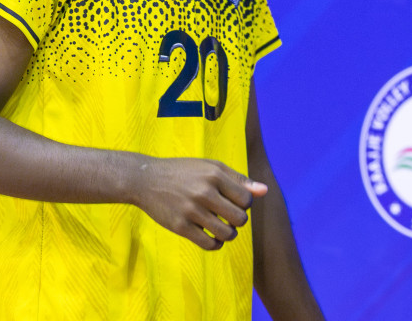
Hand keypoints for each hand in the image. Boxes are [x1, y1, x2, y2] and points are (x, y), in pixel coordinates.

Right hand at [131, 156, 267, 249]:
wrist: (146, 180)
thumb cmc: (183, 172)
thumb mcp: (210, 167)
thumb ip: (238, 179)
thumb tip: (265, 191)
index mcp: (214, 174)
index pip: (247, 200)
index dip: (244, 205)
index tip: (233, 203)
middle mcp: (204, 191)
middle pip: (240, 219)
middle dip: (238, 221)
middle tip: (228, 217)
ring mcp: (191, 210)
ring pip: (226, 234)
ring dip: (228, 234)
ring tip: (221, 228)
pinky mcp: (180, 226)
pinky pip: (209, 244)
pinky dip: (215, 244)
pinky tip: (211, 236)